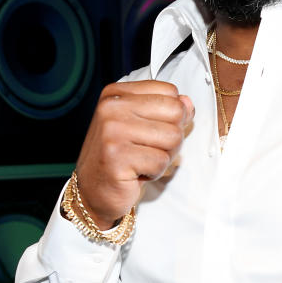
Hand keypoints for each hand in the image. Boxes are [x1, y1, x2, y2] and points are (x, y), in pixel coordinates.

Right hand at [75, 81, 193, 227]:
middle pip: (175, 112)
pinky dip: (155, 172)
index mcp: (117, 94)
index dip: (172, 115)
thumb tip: (187, 102)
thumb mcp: (144, 125)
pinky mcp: (117, 157)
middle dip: (172, 137)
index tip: (151, 130)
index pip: (170, 91)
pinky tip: (136, 173)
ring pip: (173, 137)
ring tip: (142, 161)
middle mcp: (111, 108)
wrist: (94, 191)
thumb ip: (168, 110)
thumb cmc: (121, 157)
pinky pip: (161, 161)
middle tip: (149, 149)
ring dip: (164, 156)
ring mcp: (112, 131)